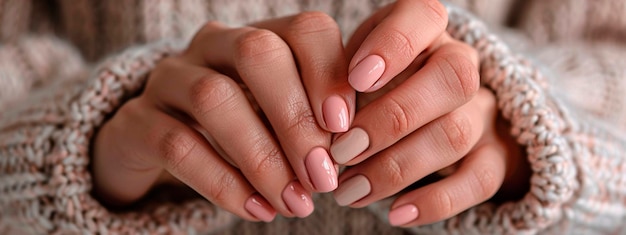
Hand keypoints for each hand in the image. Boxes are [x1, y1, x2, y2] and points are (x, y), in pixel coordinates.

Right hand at [92, 12, 355, 221]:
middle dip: (296, 119)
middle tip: (322, 176)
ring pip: (214, 99)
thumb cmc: (241, 127)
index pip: (304, 30)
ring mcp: (169, 78)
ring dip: (262, 158)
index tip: (345, 128)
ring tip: (294, 203)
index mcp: (259, 36)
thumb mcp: (279, 116)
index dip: (329, 73)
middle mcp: (213, 45)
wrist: (160, 145)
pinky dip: (224, 183)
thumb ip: (313, 122)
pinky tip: (258, 210)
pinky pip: (178, 145)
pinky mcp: (137, 120)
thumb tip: (349, 150)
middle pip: (257, 55)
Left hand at [329, 0, 527, 225]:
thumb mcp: (355, 66)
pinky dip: (435, 202)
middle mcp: (461, 65)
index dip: (393, 44)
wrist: (427, 111)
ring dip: (396, 167)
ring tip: (348, 191)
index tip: (354, 78)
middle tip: (341, 152)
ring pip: (456, 133)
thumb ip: (342, 78)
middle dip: (390, 120)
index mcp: (426, 30)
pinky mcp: (494, 155)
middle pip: (451, 79)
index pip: (425, 16)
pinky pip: (479, 180)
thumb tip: (323, 116)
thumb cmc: (376, 82)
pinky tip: (395, 214)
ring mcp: (483, 111)